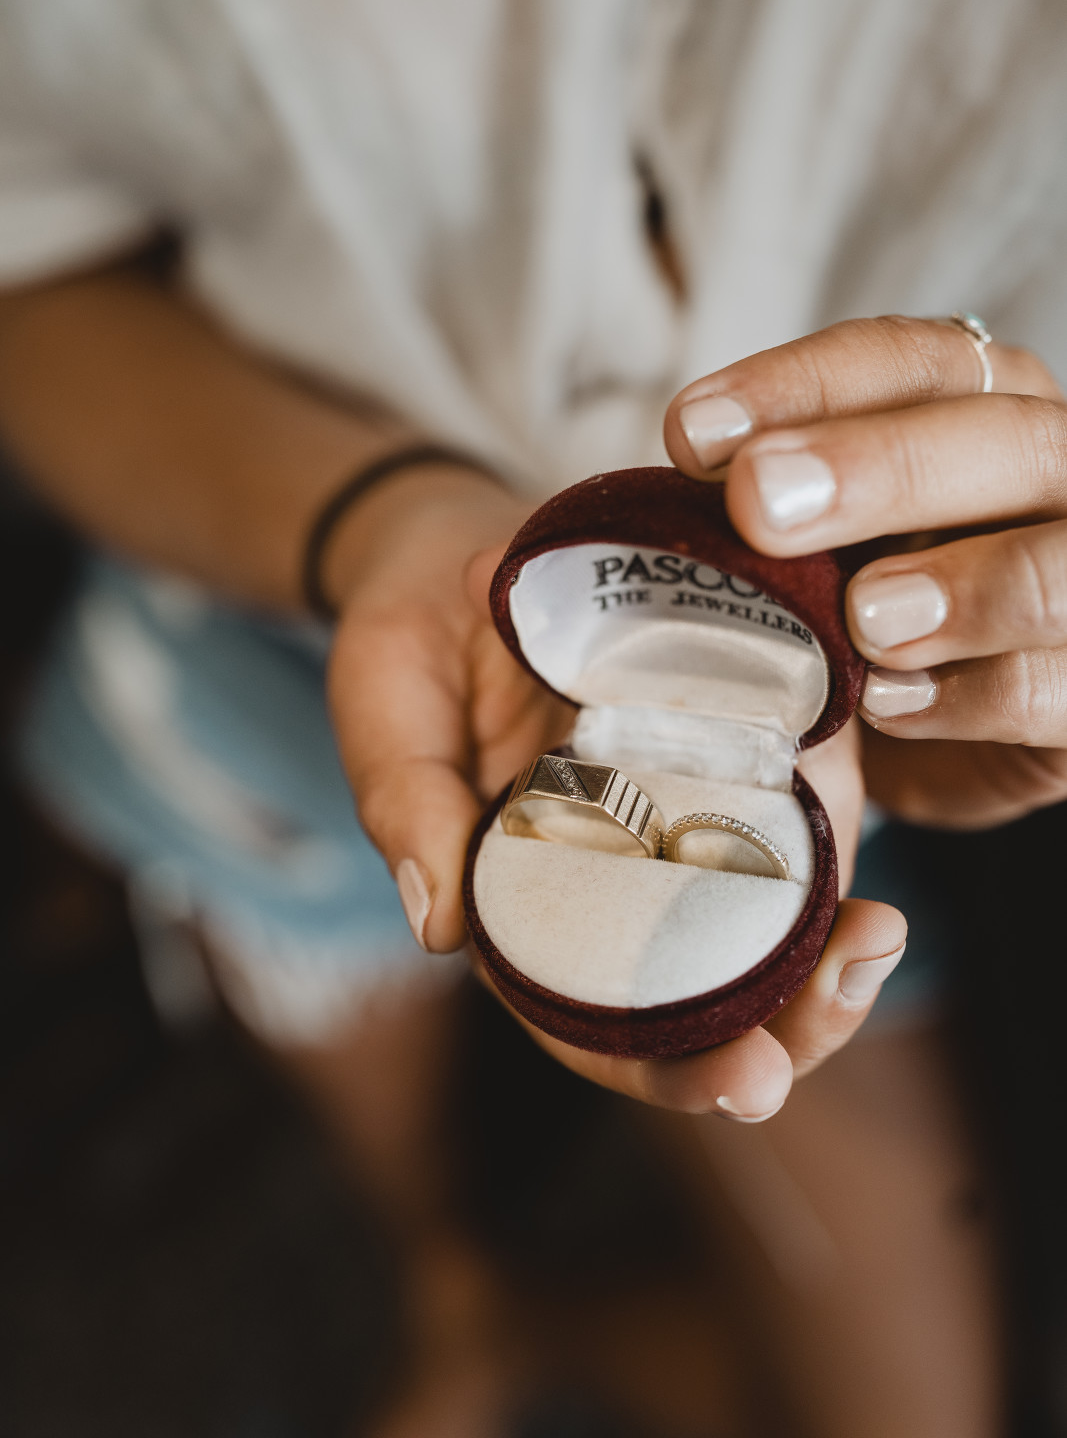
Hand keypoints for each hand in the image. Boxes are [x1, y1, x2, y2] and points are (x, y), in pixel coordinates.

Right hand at [327, 460, 905, 1122]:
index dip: (669, 1070)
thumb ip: (406, 807)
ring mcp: (673, 818)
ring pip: (766, 918)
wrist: (456, 554)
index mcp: (522, 909)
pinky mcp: (720, 749)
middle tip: (848, 986)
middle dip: (790, 1021)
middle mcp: (613, 880)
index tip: (747, 1079)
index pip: (598, 1023)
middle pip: (708, 995)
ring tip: (879, 933)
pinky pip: (788, 806)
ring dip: (830, 943)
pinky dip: (827, 828)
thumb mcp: (386, 709)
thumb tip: (437, 924)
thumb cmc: (411, 642)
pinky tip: (857, 814)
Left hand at [664, 313, 1066, 828]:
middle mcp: (1058, 470)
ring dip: (959, 590)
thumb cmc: (870, 609)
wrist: (954, 734)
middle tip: (759, 503)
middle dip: (874, 466)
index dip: (802, 386)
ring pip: (1057, 569)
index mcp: (988, 405)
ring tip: (862, 618)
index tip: (691, 433)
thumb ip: (778, 509)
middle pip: (999, 439)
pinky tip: (889, 703)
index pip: (912, 360)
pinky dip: (972, 698)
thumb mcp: (821, 542)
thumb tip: (681, 485)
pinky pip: (1056, 688)